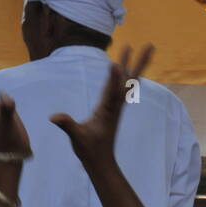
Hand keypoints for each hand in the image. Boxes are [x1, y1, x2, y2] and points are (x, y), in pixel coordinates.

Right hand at [51, 45, 152, 171]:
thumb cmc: (89, 150)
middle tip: (150, 45)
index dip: (114, 78)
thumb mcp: (77, 138)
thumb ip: (68, 126)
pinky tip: (125, 69)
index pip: (112, 92)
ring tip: (137, 48)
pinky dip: (125, 75)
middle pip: (129, 80)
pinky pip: (122, 86)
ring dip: (133, 65)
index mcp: (108, 111)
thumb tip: (55, 117)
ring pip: (127, 81)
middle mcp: (115, 105)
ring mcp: (115, 105)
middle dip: (138, 63)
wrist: (101, 161)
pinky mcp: (112, 106)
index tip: (116, 63)